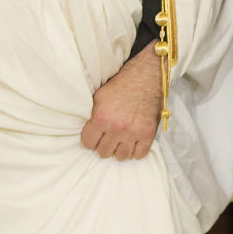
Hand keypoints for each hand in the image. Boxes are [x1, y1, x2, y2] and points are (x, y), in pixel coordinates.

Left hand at [81, 41, 161, 160]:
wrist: (145, 78)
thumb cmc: (121, 85)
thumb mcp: (100, 96)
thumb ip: (92, 114)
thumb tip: (84, 129)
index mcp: (102, 117)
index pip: (88, 143)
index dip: (90, 139)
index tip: (94, 135)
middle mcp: (117, 127)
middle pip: (103, 152)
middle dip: (104, 144)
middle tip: (108, 136)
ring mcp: (134, 132)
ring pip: (121, 156)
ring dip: (119, 149)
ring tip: (120, 140)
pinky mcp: (148, 134)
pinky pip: (139, 154)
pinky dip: (135, 151)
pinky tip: (133, 142)